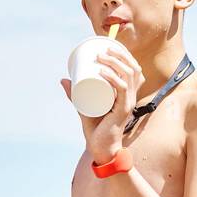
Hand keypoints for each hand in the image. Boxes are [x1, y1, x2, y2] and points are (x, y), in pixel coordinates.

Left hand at [61, 40, 144, 163]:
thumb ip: (75, 94)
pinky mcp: (123, 110)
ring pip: (129, 75)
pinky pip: (122, 90)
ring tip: (101, 57)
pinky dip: (113, 78)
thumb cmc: (96, 129)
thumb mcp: (84, 106)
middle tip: (101, 51)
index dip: (125, 55)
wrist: (100, 149)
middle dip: (119, 54)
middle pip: (133, 68)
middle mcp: (131, 96)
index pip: (134, 68)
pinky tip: (102, 71)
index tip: (108, 47)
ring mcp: (129, 103)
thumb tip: (63, 79)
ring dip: (115, 62)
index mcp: (127, 93)